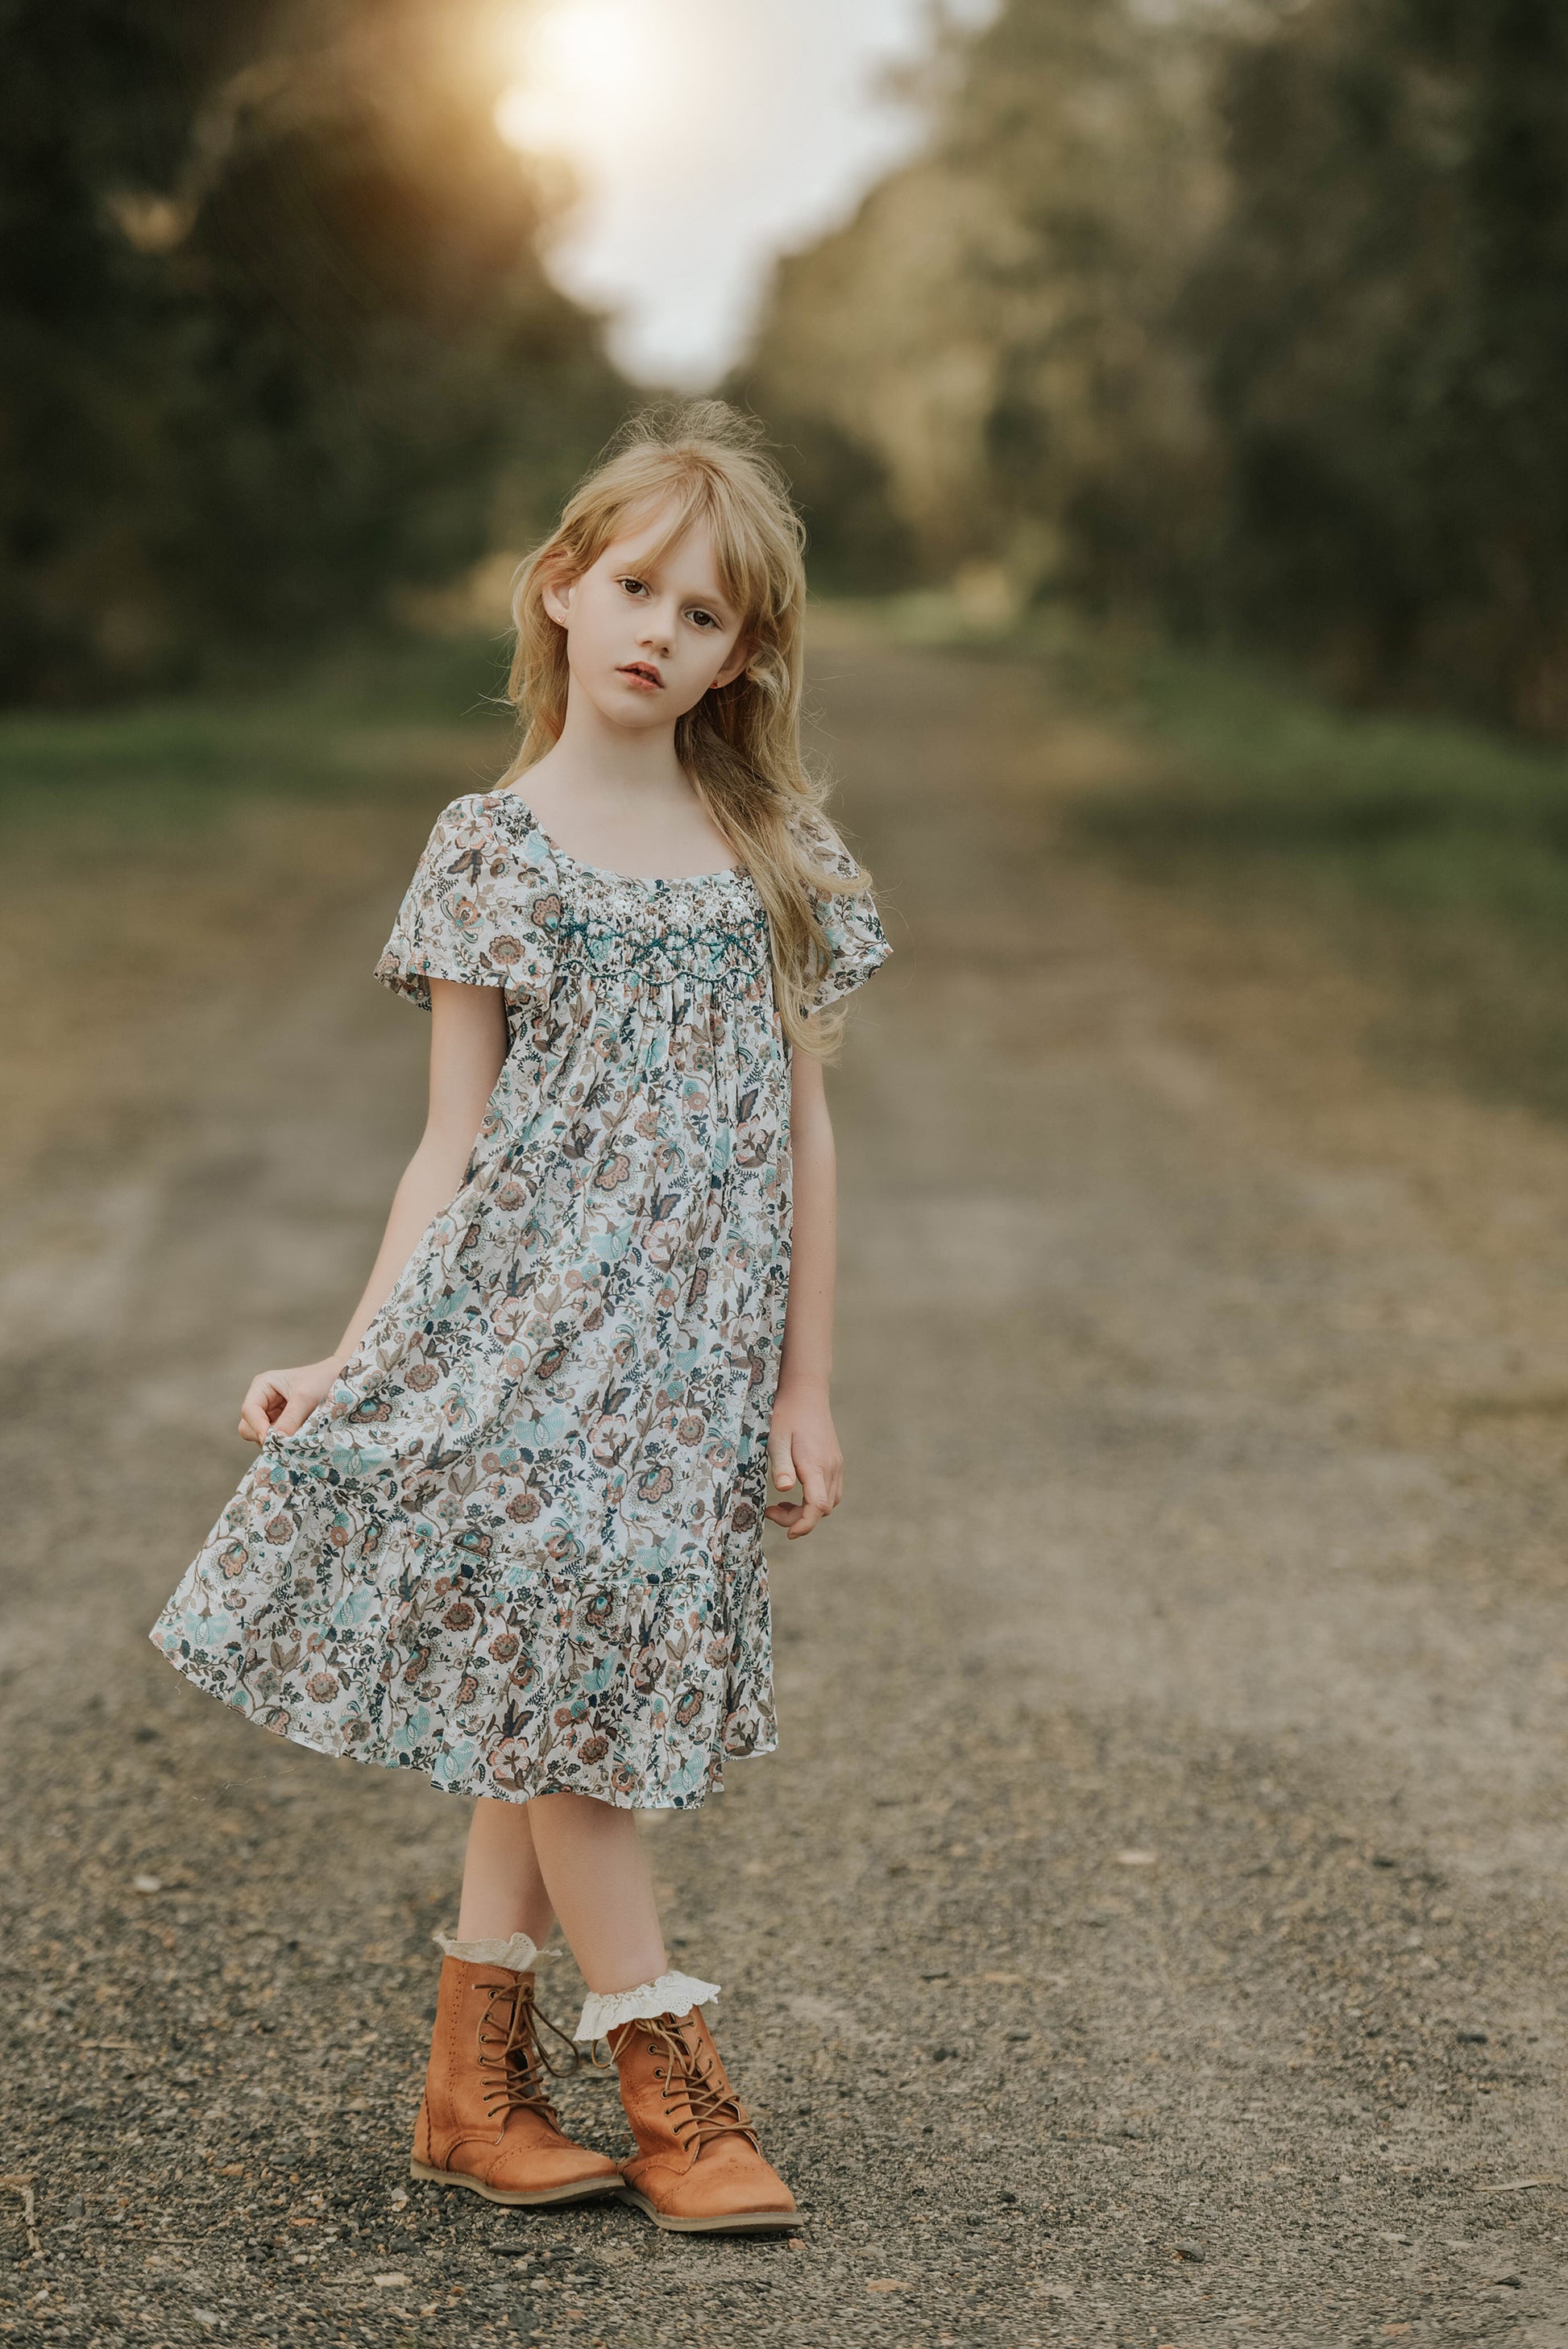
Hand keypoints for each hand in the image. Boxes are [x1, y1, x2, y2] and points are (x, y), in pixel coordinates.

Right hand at [237, 1357, 340, 1446]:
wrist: (342, 1381)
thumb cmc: (322, 1380)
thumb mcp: (305, 1397)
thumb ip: (290, 1418)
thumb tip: (276, 1441)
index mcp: (262, 1386)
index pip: (249, 1411)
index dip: (258, 1427)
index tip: (273, 1440)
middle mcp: (262, 1401)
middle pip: (248, 1427)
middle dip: (265, 1436)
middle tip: (286, 1441)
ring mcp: (270, 1415)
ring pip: (260, 1437)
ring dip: (276, 1442)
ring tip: (298, 1437)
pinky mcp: (281, 1427)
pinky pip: (274, 1441)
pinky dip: (284, 1443)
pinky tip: (299, 1440)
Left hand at [765, 1387, 842, 1539]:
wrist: (806, 1392)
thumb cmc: (787, 1415)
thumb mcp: (777, 1439)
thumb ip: (781, 1465)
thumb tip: (784, 1490)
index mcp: (816, 1466)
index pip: (818, 1507)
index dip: (804, 1524)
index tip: (787, 1533)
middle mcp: (831, 1468)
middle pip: (823, 1509)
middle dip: (799, 1519)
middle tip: (772, 1511)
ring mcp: (836, 1464)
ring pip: (830, 1501)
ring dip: (808, 1510)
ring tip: (782, 1504)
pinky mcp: (835, 1460)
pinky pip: (831, 1490)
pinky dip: (815, 1499)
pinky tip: (797, 1490)